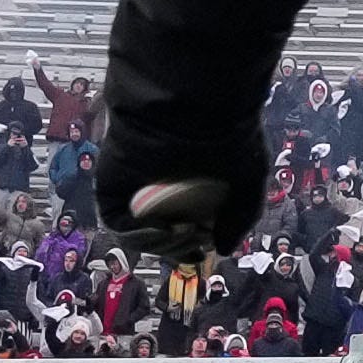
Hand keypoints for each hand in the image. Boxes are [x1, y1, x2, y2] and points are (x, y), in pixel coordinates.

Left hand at [98, 138, 252, 255]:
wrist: (194, 110)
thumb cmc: (228, 137)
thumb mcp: (250, 180)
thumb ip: (241, 218)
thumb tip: (223, 249)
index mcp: (190, 185)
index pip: (185, 225)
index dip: (192, 245)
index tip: (204, 252)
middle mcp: (161, 186)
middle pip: (160, 233)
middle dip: (177, 248)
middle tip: (194, 249)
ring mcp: (134, 187)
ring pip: (138, 232)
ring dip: (161, 242)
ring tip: (183, 234)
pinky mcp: (112, 186)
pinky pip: (117, 221)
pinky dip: (137, 233)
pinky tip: (161, 230)